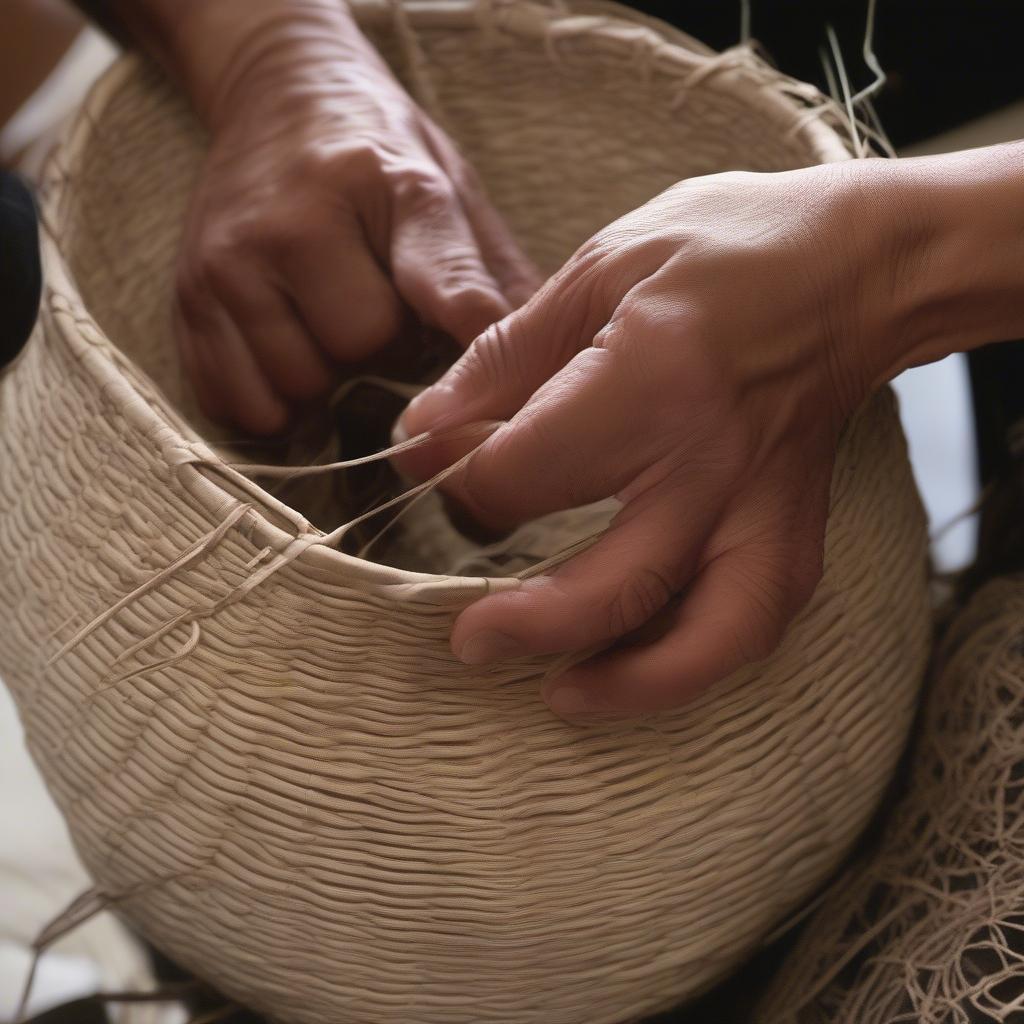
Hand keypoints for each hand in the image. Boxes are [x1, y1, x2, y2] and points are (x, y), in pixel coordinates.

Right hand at [169, 0, 537, 433]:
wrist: (275, 91)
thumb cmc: (377, 153)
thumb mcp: (449, 187)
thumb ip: (492, 273)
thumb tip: (544, 357)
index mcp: (390, 183)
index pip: (443, 281)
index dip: (470, 341)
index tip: (487, 385)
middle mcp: (298, 219)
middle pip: (361, 349)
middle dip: (382, 351)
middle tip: (377, 310)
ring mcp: (230, 260)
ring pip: (298, 384)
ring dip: (326, 378)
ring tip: (328, 323)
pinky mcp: (187, 297)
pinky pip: (240, 402)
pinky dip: (273, 400)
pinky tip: (289, 350)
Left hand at [397, 162, 932, 716]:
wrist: (856, 269)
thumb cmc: (723, 251)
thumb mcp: (597, 272)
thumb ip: (502, 361)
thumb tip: (423, 436)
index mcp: (651, 381)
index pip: (523, 473)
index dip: (456, 480)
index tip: (429, 466)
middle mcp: (713, 460)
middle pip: (614, 582)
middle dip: (529, 626)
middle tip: (469, 642)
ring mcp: (765, 507)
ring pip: (707, 636)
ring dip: (630, 685)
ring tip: (563, 696)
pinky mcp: (797, 529)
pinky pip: (753, 624)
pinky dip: (697, 665)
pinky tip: (644, 669)